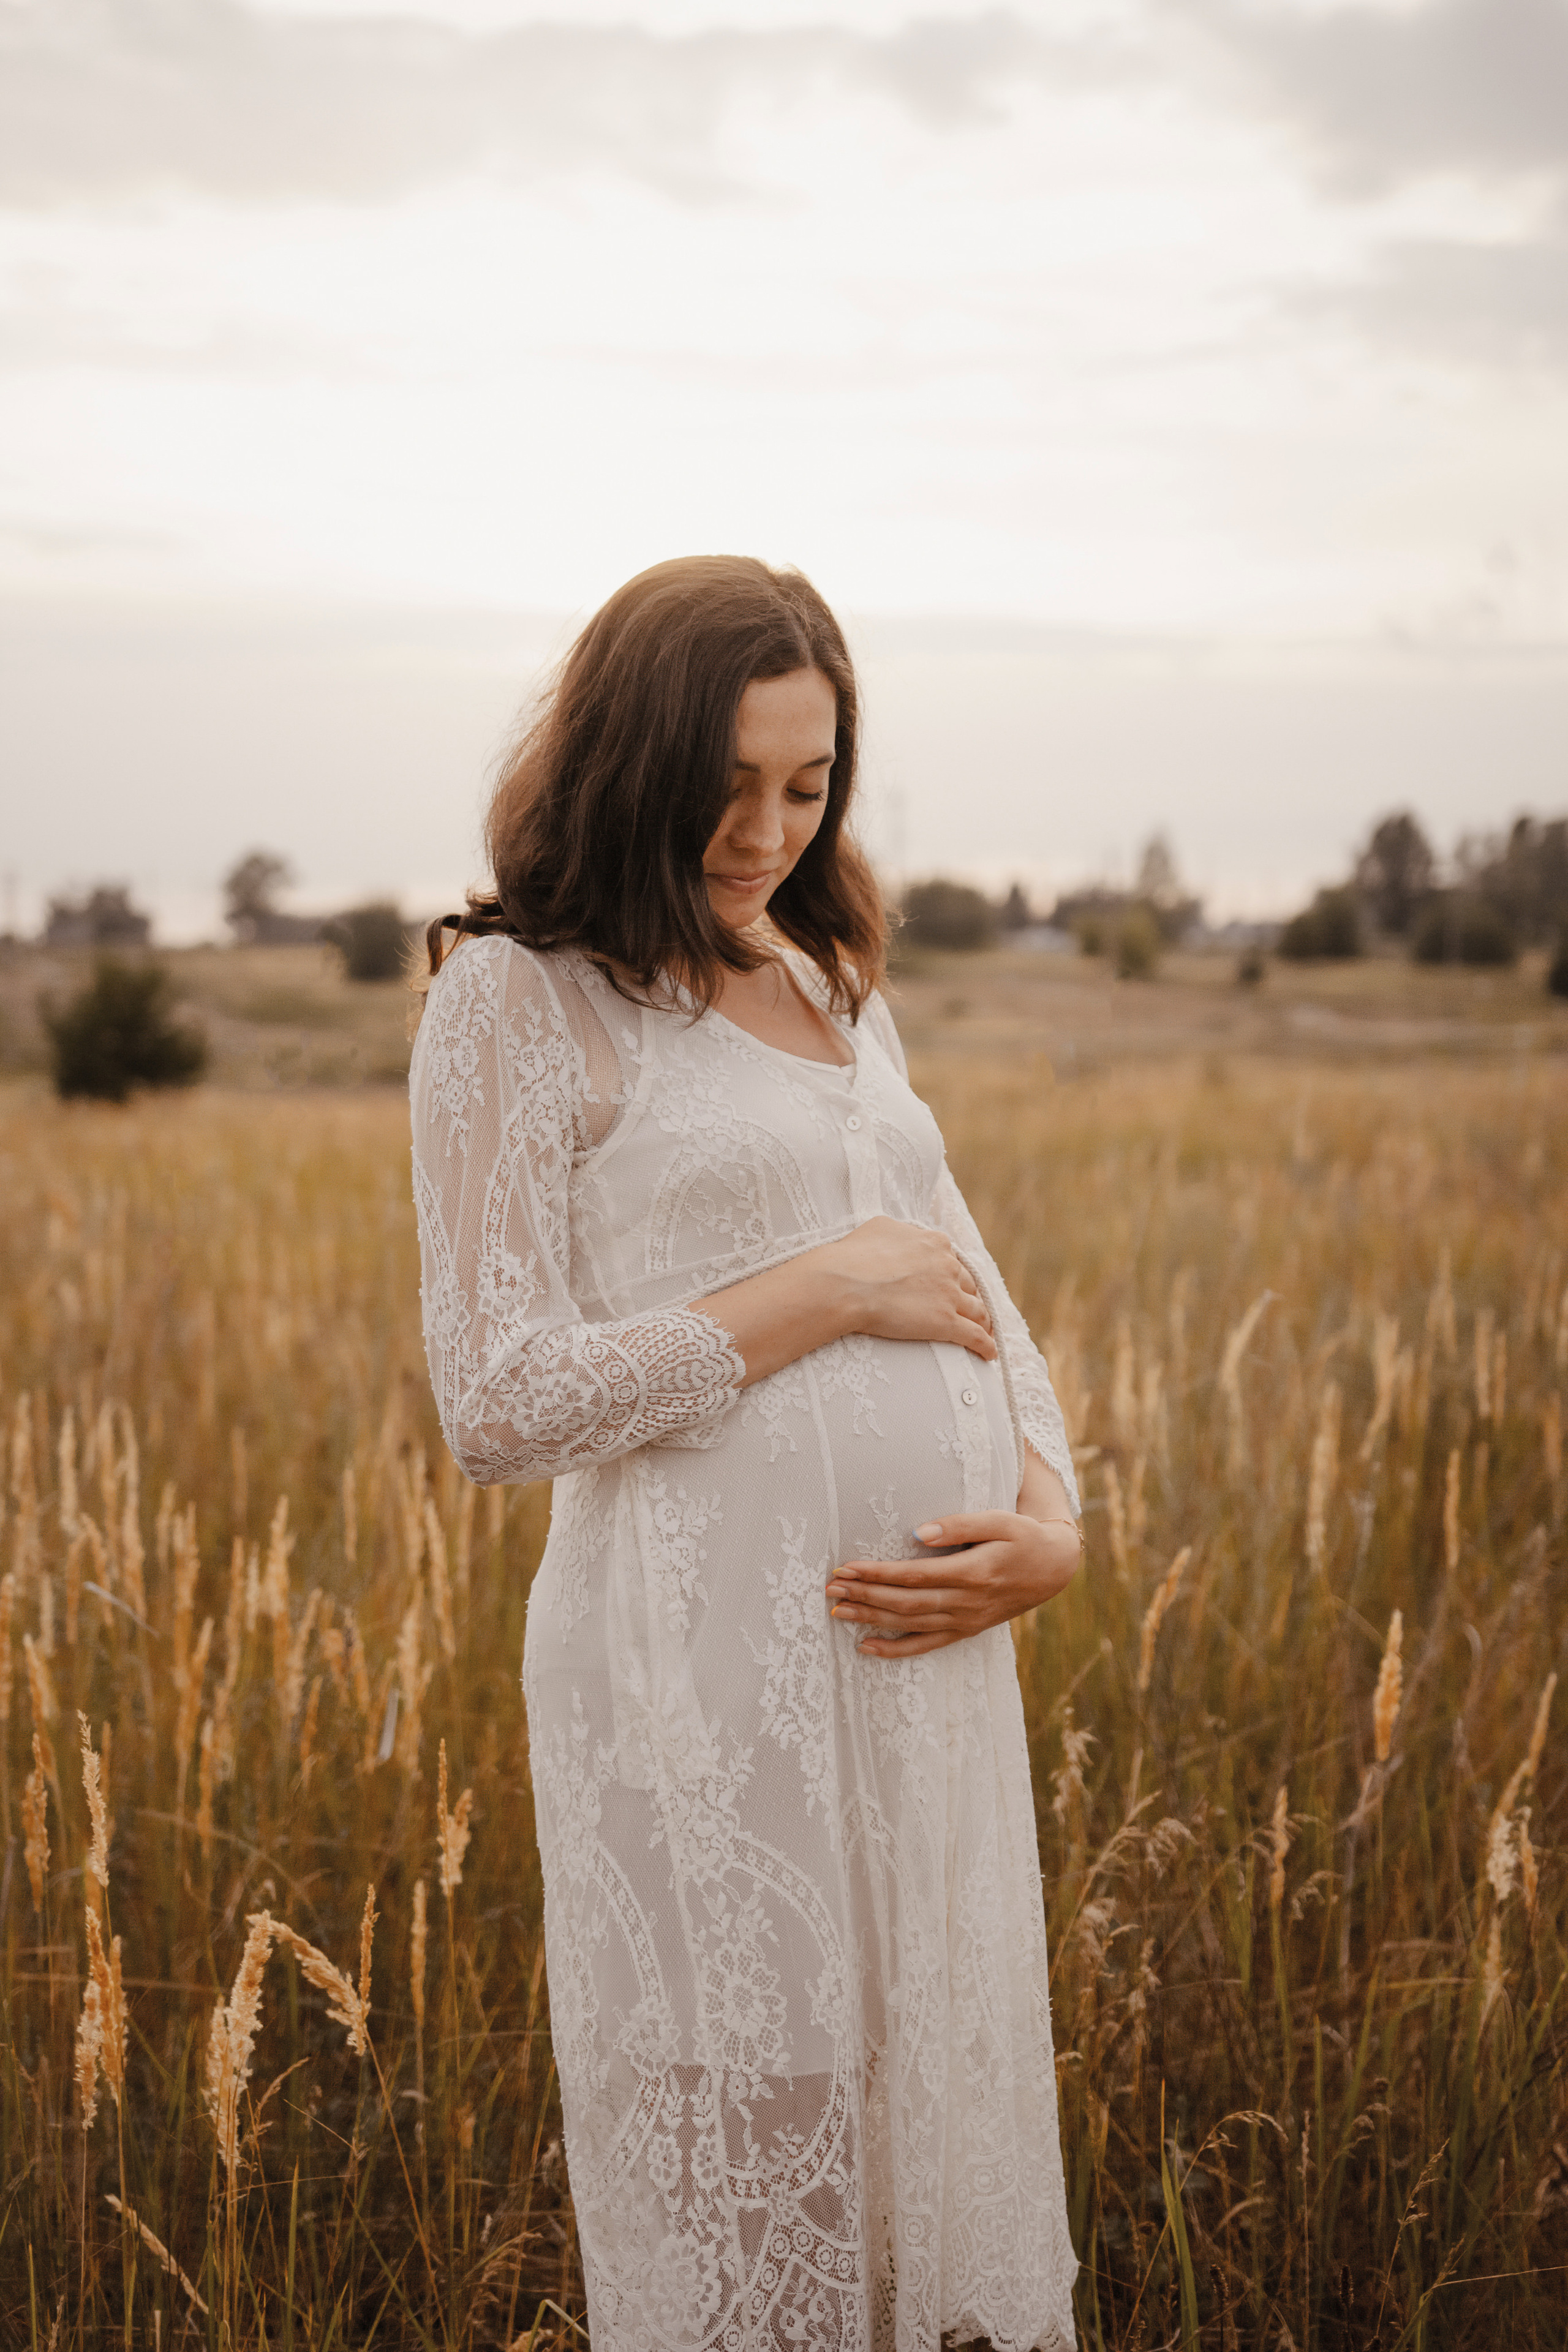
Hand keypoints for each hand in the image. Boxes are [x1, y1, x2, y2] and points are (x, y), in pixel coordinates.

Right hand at [813, 1217, 995, 1361]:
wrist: (846, 1284)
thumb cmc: (855, 1255)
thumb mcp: (881, 1227)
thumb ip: (901, 1232)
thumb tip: (904, 1234)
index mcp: (935, 1243)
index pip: (952, 1260)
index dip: (953, 1274)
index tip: (952, 1283)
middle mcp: (948, 1266)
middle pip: (968, 1284)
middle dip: (970, 1297)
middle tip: (971, 1310)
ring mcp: (949, 1295)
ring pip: (977, 1310)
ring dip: (984, 1321)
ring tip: (985, 1331)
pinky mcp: (946, 1322)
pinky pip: (974, 1336)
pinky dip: (985, 1345)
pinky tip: (989, 1354)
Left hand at [825, 1509, 1079, 1657]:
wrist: (1053, 1567)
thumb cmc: (1022, 1536)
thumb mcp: (999, 1520)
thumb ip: (958, 1525)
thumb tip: (917, 1533)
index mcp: (972, 1573)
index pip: (913, 1576)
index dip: (876, 1574)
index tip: (845, 1568)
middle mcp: (966, 1602)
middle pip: (905, 1603)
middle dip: (864, 1596)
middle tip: (830, 1589)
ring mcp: (965, 1621)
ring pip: (910, 1624)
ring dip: (871, 1619)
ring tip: (837, 1612)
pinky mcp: (966, 1631)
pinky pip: (926, 1646)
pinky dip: (895, 1650)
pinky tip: (867, 1647)